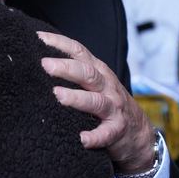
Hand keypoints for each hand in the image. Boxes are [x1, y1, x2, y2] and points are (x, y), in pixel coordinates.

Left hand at [38, 31, 155, 173]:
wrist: (139, 132)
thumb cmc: (109, 102)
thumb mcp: (97, 81)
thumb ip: (77, 70)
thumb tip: (42, 59)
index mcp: (99, 71)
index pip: (79, 51)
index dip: (60, 43)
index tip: (39, 38)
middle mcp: (106, 86)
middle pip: (87, 73)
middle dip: (65, 67)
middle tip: (45, 65)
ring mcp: (113, 108)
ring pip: (95, 101)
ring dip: (76, 98)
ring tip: (58, 95)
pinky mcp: (117, 130)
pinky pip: (106, 134)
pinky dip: (95, 137)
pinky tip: (83, 139)